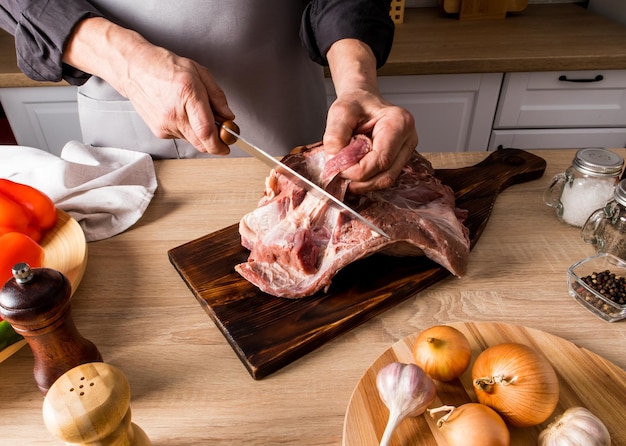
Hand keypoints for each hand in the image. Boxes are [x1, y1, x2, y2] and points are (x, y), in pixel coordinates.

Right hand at [63, 17, 234, 154]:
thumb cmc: (165, 67)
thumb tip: (228, 116)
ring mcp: (165, 125)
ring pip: (193, 140)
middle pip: (202, 143)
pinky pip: (181, 137)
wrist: (134, 69)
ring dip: (200, 132)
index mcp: (187, 95)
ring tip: (192, 111)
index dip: (220, 144)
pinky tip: (180, 112)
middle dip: (215, 141)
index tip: (228, 145)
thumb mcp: (199, 73)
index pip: (206, 132)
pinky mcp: (159, 131)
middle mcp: (175, 114)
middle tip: (219, 129)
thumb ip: (217, 96)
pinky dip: (187, 129)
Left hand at [324, 88, 416, 192]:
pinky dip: (366, 180)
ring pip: (385, 180)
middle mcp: (408, 139)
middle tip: (338, 174)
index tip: (337, 168)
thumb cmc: (356, 103)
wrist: (362, 101)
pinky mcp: (399, 160)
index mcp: (399, 122)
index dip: (357, 171)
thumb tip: (335, 162)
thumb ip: (335, 135)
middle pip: (386, 175)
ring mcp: (406, 151)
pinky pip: (383, 177)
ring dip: (362, 183)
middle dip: (359, 180)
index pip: (381, 160)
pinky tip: (352, 173)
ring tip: (344, 175)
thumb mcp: (340, 112)